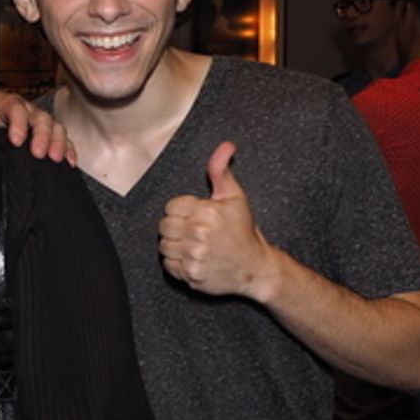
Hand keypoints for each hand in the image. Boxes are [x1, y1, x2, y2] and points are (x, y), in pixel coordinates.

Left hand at [0, 90, 74, 163]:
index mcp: (10, 103)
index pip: (17, 109)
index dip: (18, 124)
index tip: (16, 140)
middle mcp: (29, 111)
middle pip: (41, 119)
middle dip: (42, 136)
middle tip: (38, 153)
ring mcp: (41, 123)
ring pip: (56, 128)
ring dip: (58, 143)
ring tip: (56, 158)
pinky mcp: (49, 135)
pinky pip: (65, 140)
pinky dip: (69, 150)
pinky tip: (69, 162)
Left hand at [159, 141, 275, 300]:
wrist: (255, 268)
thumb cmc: (244, 232)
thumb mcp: (235, 198)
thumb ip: (221, 171)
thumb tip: (225, 146)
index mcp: (206, 211)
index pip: (171, 207)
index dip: (182, 211)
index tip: (195, 217)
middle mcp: (198, 233)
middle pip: (164, 226)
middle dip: (176, 228)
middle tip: (193, 232)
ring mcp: (194, 255)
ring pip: (164, 246)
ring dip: (175, 246)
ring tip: (193, 245)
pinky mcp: (190, 273)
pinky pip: (168, 265)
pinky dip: (177, 263)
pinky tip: (193, 259)